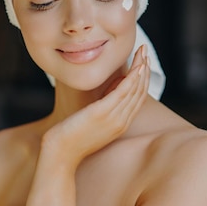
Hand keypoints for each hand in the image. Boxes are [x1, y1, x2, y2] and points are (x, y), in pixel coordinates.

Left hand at [42, 44, 150, 166]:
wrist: (60, 154)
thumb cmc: (71, 138)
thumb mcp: (93, 120)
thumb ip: (105, 105)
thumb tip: (112, 85)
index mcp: (120, 124)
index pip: (138, 98)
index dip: (142, 78)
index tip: (143, 61)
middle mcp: (121, 122)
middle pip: (139, 92)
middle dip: (144, 69)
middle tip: (145, 51)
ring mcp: (114, 118)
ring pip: (134, 90)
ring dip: (141, 68)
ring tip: (142, 52)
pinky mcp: (102, 113)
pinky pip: (122, 92)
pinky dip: (132, 78)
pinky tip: (136, 66)